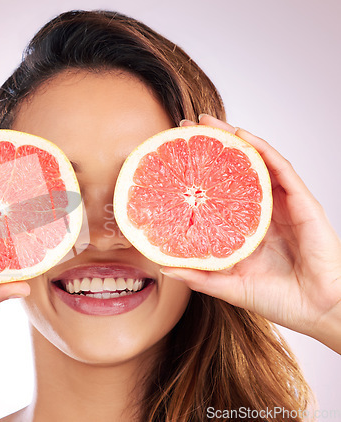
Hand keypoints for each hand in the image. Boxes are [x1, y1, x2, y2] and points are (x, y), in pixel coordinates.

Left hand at [162, 114, 340, 352]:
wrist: (318, 311)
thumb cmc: (279, 299)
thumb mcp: (229, 286)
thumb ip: (199, 275)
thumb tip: (162, 266)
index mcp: (245, 226)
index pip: (218, 189)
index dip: (197, 171)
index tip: (171, 157)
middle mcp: (262, 210)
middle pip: (235, 168)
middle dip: (211, 144)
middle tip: (185, 127)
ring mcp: (283, 204)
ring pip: (257, 161)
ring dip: (233, 138)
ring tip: (207, 122)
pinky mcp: (302, 202)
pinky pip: (281, 169)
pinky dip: (263, 150)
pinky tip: (243, 137)